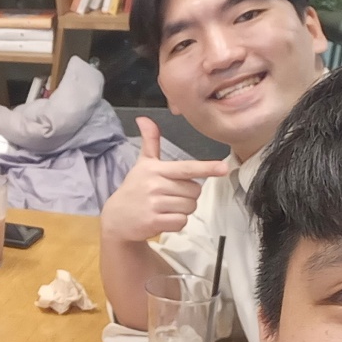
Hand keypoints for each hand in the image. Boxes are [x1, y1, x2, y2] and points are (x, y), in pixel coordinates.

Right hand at [100, 117, 228, 242]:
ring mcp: (154, 204)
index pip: (186, 168)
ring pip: (190, 207)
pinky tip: (163, 218)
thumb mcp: (142, 164)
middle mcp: (155, 185)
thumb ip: (150, 141)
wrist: (117, 218)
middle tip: (169, 196)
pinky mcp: (154, 222)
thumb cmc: (135, 189)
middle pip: (194, 191)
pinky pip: (181, 222)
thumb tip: (144, 118)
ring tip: (165, 207)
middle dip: (187, 196)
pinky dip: (176, 222)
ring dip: (182, 210)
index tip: (223, 168)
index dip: (207, 168)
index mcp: (156, 169)